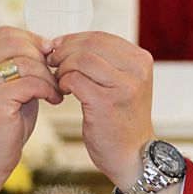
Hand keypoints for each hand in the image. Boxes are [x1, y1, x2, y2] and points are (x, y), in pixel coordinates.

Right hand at [0, 27, 61, 193]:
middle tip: (55, 76)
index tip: (50, 57)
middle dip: (42, 58)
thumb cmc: (5, 124)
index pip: (6, 33)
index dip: (32, 40)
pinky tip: (54, 100)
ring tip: (56, 91)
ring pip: (27, 63)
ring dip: (49, 77)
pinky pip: (32, 83)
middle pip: (17, 43)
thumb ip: (22, 64)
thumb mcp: (12, 86)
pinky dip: (49, 90)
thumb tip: (48, 43)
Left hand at [48, 32, 155, 190]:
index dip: (74, 39)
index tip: (57, 46)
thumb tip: (66, 42)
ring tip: (60, 80)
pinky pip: (74, 79)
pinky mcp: (105, 102)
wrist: (133, 156)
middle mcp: (136, 70)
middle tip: (52, 62)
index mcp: (140, 60)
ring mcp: (122, 86)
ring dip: (63, 67)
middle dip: (64, 51)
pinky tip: (64, 92)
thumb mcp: (122, 84)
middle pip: (90, 45)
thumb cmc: (121, 121)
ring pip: (81, 59)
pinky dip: (63, 82)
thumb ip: (104, 62)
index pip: (101, 37)